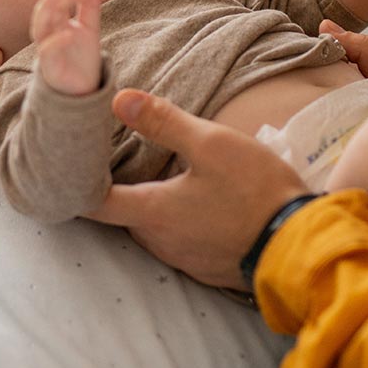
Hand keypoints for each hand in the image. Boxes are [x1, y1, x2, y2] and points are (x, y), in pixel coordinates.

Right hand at [31, 0, 103, 95]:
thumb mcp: (90, 26)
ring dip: (50, 10)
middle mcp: (48, 33)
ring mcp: (46, 49)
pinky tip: (69, 32)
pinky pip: (47, 52)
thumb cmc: (82, 55)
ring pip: (40, 27)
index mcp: (56, 21)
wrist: (83, 87)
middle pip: (44, 10)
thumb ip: (91, 5)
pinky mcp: (50, 66)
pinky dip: (56, 41)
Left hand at [85, 90, 310, 289]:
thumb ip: (163, 122)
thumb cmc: (254, 191)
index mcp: (152, 212)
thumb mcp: (211, 144)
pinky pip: (180, 241)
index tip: (65, 168)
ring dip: (151, 205)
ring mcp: (184, 259)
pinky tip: (196, 203)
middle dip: (117, 191)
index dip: (74, 185)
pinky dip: (177, 221)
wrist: (302, 244)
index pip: (95, 203)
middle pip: (123, 216)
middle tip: (113, 161)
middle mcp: (160, 242)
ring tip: (158, 176)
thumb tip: (117, 100)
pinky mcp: (208, 267)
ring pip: (153, 228)